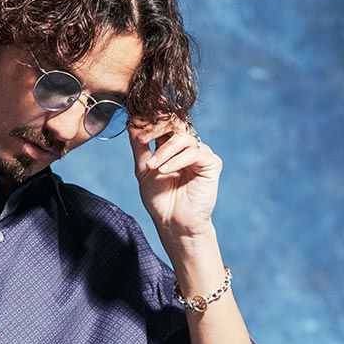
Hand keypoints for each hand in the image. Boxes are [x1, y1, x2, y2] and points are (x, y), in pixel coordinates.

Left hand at [128, 112, 220, 237]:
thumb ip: (139, 147)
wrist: (172, 222)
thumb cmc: (159, 199)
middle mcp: (188, 146)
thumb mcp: (143, 169)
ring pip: (183, 137)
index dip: (150, 120)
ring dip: (164, 150)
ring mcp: (201, 153)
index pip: (164, 123)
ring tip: (152, 166)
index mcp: (172, 145)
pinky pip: (195, 153)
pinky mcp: (212, 163)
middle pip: (176, 123)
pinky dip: (177, 160)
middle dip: (156, 128)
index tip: (135, 122)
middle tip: (142, 138)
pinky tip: (164, 170)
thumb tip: (132, 123)